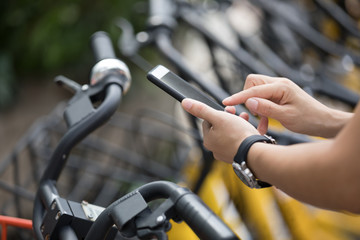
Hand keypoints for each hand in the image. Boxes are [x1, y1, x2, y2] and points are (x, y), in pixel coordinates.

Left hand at [181, 98, 259, 162]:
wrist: (255, 152)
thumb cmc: (237, 135)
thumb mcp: (218, 117)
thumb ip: (202, 109)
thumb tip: (185, 103)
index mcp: (208, 140)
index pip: (208, 121)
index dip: (218, 113)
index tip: (228, 110)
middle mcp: (216, 149)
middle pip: (220, 128)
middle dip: (230, 118)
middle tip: (238, 114)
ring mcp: (228, 154)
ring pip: (232, 134)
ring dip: (239, 124)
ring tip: (246, 119)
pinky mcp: (240, 156)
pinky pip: (241, 142)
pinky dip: (245, 134)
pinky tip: (252, 130)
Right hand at [223, 74, 348, 137]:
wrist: (323, 121)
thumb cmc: (308, 120)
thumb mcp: (286, 117)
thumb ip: (266, 108)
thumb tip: (248, 102)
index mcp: (281, 87)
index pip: (254, 89)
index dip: (238, 97)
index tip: (226, 102)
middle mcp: (279, 84)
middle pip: (252, 83)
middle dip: (247, 97)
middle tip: (252, 114)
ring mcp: (279, 88)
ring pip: (256, 90)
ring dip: (254, 105)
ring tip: (261, 121)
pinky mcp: (279, 95)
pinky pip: (262, 98)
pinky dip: (260, 109)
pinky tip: (265, 122)